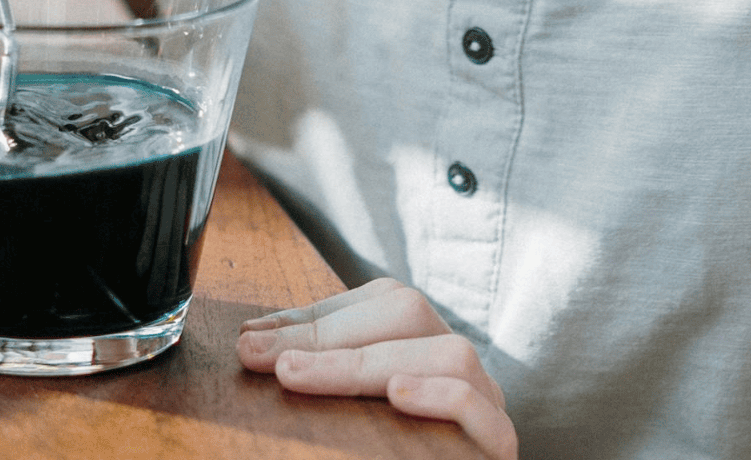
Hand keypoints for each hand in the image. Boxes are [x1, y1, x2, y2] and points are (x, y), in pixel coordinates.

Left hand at [237, 278, 517, 459]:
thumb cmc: (373, 450)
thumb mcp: (346, 409)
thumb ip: (318, 370)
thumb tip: (253, 341)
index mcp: (425, 346)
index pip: (380, 304)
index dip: (314, 317)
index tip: (251, 339)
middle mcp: (459, 366)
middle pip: (411, 315)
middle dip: (328, 335)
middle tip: (259, 359)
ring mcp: (488, 403)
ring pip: (449, 355)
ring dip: (364, 363)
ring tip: (296, 377)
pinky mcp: (500, 445)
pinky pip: (483, 409)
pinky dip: (440, 397)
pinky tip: (397, 395)